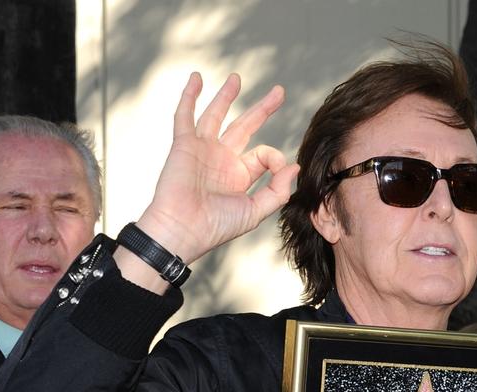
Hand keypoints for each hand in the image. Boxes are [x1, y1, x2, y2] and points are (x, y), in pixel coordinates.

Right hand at [127, 72, 298, 276]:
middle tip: (279, 92)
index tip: (278, 167)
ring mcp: (203, 150)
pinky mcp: (184, 145)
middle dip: (262, 109)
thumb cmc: (216, 226)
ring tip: (237, 78)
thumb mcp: (255, 212)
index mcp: (240, 176)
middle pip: (245, 127)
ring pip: (216, 115)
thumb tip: (294, 166)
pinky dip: (189, 97)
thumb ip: (277, 191)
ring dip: (226, 96)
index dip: (275, 157)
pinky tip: (196, 79)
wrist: (183, 229)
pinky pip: (185, 116)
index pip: (264, 154)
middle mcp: (222, 160)